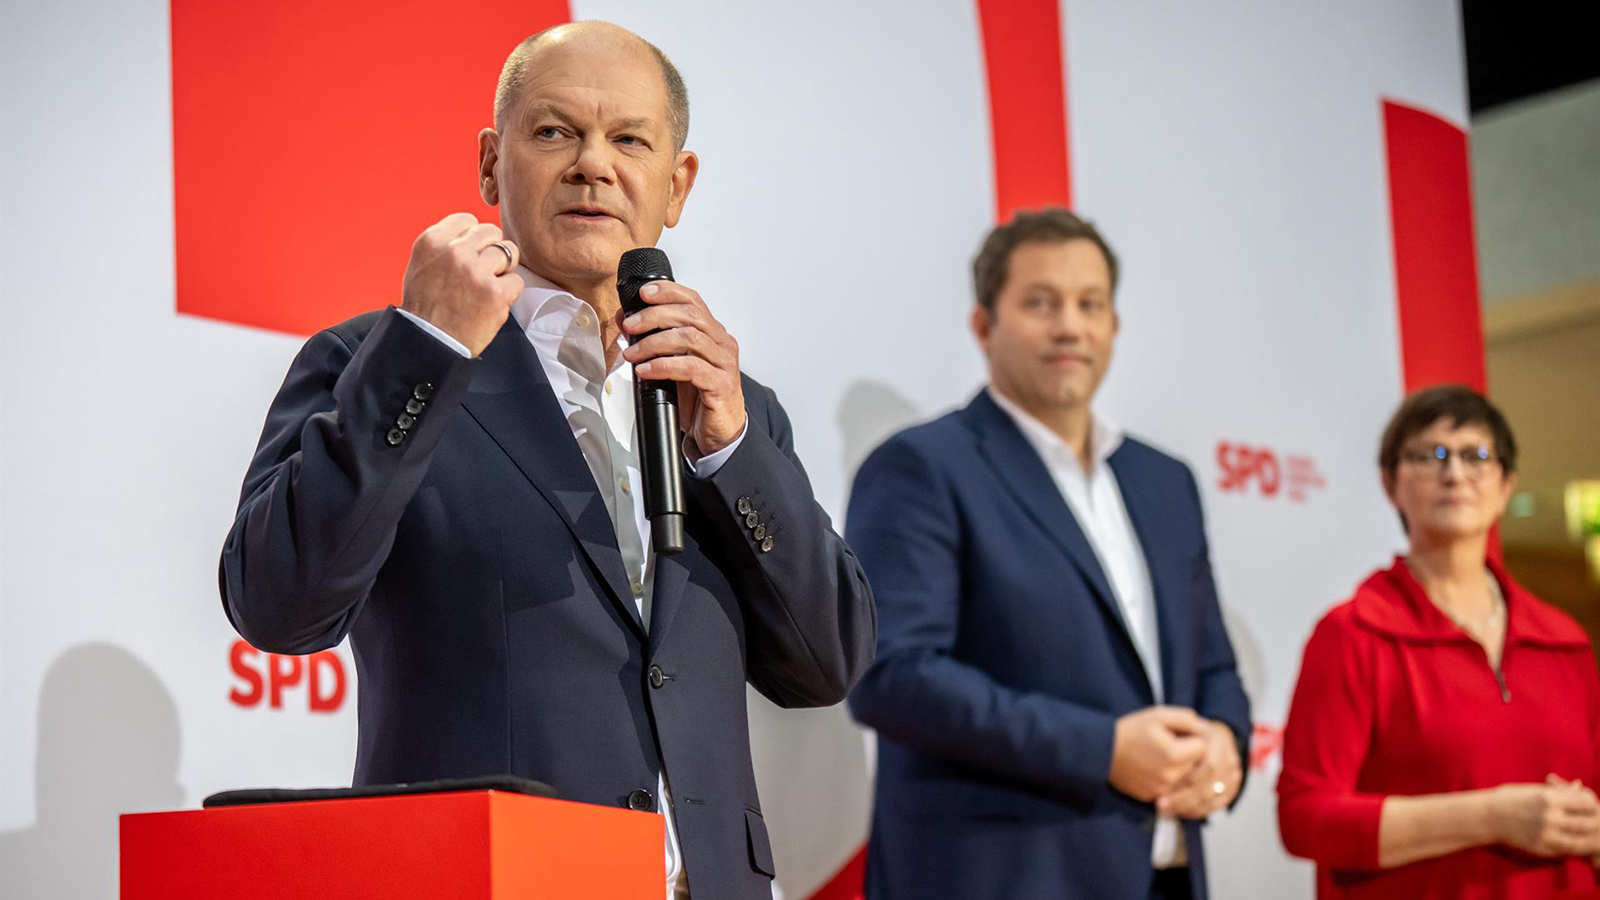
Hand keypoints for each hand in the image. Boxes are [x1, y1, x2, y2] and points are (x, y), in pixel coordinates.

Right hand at [400, 213, 524, 355]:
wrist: (429, 343)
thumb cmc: (425, 307)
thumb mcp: (421, 265)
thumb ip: (445, 245)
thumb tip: (471, 234)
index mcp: (432, 241)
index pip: (468, 220)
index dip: (473, 237)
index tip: (471, 252)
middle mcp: (455, 252)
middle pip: (491, 232)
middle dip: (491, 249)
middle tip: (483, 270)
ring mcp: (476, 272)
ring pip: (509, 252)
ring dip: (503, 268)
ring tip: (488, 285)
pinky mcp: (495, 293)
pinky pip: (517, 280)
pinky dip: (509, 292)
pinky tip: (493, 302)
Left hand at [620, 280, 745, 455]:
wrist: (719, 433)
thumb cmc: (699, 398)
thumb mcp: (673, 364)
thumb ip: (654, 340)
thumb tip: (625, 320)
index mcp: (713, 333)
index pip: (693, 301)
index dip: (668, 292)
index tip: (644, 293)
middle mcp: (722, 343)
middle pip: (690, 315)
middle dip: (654, 316)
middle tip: (630, 326)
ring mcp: (723, 363)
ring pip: (689, 338)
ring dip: (654, 342)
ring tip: (633, 353)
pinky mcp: (720, 384)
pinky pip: (690, 367)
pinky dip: (663, 366)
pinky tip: (646, 371)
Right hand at [1109, 706, 1208, 802]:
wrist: (1101, 751)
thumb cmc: (1131, 730)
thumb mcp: (1158, 715)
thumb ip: (1187, 718)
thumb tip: (1206, 728)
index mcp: (1174, 755)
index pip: (1203, 748)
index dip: (1193, 738)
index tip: (1180, 734)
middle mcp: (1170, 777)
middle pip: (1196, 766)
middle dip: (1189, 754)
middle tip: (1171, 744)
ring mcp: (1161, 790)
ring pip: (1186, 780)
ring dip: (1181, 769)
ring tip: (1163, 756)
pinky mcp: (1152, 797)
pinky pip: (1171, 789)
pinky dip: (1168, 780)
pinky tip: (1154, 768)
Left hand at [1157, 719, 1242, 818]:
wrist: (1208, 735)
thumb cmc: (1187, 731)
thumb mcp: (1180, 725)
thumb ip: (1179, 733)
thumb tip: (1172, 752)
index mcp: (1219, 741)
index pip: (1211, 765)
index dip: (1190, 777)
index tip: (1167, 784)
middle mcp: (1230, 758)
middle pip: (1212, 786)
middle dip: (1185, 797)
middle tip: (1161, 803)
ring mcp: (1233, 774)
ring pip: (1214, 798)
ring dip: (1189, 807)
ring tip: (1166, 807)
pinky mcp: (1232, 788)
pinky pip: (1217, 805)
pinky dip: (1198, 810)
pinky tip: (1179, 810)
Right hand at [1488, 776, 1599, 857]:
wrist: (1486, 817)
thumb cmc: (1510, 798)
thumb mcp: (1534, 790)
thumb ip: (1559, 791)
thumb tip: (1579, 786)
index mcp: (1548, 799)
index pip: (1585, 803)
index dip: (1590, 804)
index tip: (1588, 805)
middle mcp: (1550, 818)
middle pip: (1586, 824)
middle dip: (1592, 823)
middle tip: (1592, 822)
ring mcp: (1545, 835)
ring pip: (1579, 842)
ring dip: (1585, 839)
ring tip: (1586, 835)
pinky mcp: (1540, 848)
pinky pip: (1565, 851)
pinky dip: (1572, 847)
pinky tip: (1571, 842)